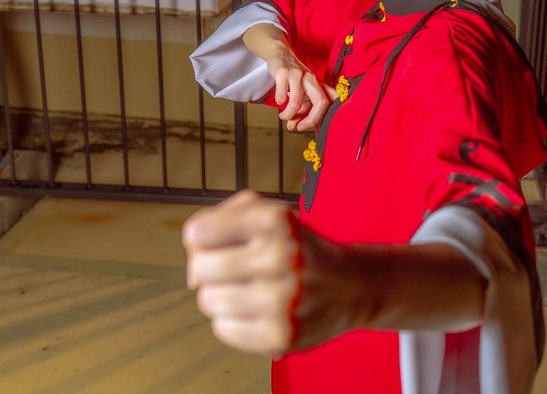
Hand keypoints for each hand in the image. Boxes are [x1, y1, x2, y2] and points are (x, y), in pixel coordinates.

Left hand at [182, 190, 356, 354]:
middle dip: (211, 269)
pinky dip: (234, 321)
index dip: (203, 239)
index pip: (198, 232)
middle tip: (237, 269)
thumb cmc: (298, 247)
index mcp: (275, 219)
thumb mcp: (268, 212)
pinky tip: (258, 311)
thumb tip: (193, 266)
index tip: (221, 243)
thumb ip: (219, 220)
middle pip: (200, 269)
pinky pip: (224, 329)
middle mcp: (281, 256)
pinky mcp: (282, 335)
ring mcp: (283, 299)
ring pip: (208, 301)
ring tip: (249, 290)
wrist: (353, 286)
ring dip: (222, 296)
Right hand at [265, 46, 336, 130]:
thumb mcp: (301, 93)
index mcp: (319, 85)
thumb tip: (293, 127)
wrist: (281, 54)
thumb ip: (300, 111)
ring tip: (283, 116)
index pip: (332, 101)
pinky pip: (282, 94)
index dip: (326, 116)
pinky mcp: (284, 73)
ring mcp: (298, 75)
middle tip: (299, 127)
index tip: (310, 125)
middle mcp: (312, 79)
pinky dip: (280, 101)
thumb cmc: (294, 78)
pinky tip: (279, 100)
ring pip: (297, 102)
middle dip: (311, 120)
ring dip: (288, 114)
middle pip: (321, 102)